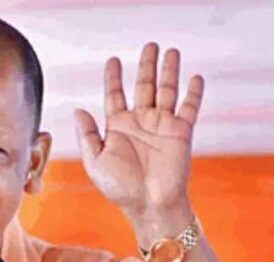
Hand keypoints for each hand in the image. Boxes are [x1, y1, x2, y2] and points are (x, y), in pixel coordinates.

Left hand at [74, 42, 202, 220]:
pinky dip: (193, 93)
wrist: (149, 205)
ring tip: (170, 51)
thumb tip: (78, 110)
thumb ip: (88, 135)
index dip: (113, 77)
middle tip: (149, 45)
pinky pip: (189, 108)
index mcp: (118, 127)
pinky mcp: (181, 133)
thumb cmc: (119, 188)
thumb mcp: (95, 161)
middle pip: (144, 85)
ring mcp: (162, 126)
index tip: (112, 60)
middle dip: (146, 65)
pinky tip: (195, 78)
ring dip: (169, 71)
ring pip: (167, 90)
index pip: (115, 94)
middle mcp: (141, 122)